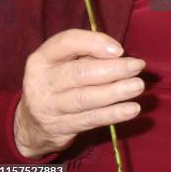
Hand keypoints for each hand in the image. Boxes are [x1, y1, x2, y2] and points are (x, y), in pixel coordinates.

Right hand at [14, 29, 145, 157]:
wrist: (33, 124)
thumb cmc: (58, 82)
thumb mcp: (64, 62)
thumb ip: (86, 53)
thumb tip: (118, 53)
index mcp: (42, 58)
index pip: (67, 42)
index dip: (94, 43)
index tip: (119, 49)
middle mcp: (41, 82)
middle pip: (79, 73)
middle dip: (112, 69)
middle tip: (137, 66)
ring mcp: (49, 108)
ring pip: (85, 98)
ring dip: (115, 92)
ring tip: (138, 85)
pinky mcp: (60, 128)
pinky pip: (90, 119)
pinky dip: (113, 114)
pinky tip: (132, 109)